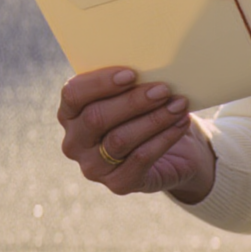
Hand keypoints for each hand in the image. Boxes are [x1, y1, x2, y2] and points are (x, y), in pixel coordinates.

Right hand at [57, 67, 213, 198]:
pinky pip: (141, 159)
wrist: (172, 151)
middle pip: (96, 118)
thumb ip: (128, 83)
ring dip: (153, 119)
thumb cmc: (144, 112)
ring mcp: (93, 167)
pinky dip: (164, 138)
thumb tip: (147, 67)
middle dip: (132, 101)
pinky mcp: (118, 184)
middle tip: (163, 89)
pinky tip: (180, 122)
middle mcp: (74, 142)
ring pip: (120, 139)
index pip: (73, 94)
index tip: (131, 73)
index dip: (100, 83)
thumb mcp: (132, 94)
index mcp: (70, 113)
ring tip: (178, 104)